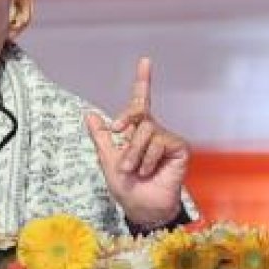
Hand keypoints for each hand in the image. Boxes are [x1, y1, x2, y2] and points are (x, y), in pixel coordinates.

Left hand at [85, 57, 188, 225]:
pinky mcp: (179, 148)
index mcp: (136, 130)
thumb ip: (100, 136)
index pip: (140, 100)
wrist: (141, 207)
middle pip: (138, 115)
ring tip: (134, 170)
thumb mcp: (107, 159)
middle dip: (125, 135)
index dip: (143, 80)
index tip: (145, 61)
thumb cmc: (126, 186)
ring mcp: (167, 139)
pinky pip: (159, 142)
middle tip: (123, 160)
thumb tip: (89, 114)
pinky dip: (148, 158)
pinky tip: (149, 171)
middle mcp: (153, 131)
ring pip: (145, 131)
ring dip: (134, 154)